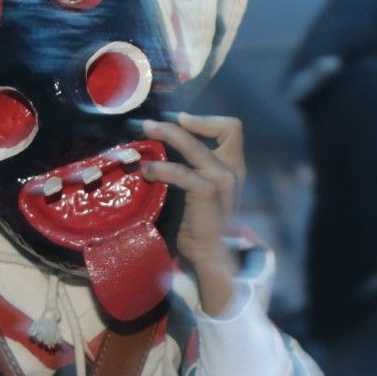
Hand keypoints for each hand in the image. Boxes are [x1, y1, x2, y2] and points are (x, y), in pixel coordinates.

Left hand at [141, 114, 243, 314]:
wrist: (211, 255)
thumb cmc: (200, 224)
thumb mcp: (199, 189)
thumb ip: (190, 167)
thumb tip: (159, 147)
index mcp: (232, 166)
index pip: (231, 128)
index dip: (205, 120)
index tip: (179, 120)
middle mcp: (231, 169)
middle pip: (211, 129)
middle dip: (176, 124)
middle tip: (148, 124)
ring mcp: (222, 180)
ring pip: (192, 145)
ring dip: (166, 136)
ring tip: (144, 137)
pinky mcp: (207, 192)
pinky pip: (180, 172)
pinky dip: (161, 168)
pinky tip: (147, 172)